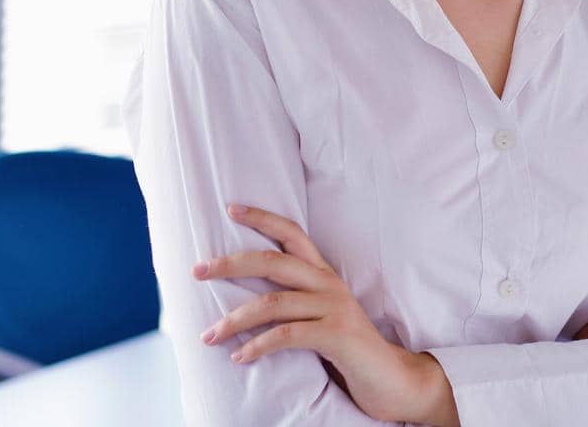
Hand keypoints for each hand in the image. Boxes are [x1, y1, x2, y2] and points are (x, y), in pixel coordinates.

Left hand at [196, 204, 458, 426]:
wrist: (390, 378)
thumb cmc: (346, 349)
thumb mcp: (319, 317)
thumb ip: (292, 303)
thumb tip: (241, 300)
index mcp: (324, 274)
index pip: (292, 234)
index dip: (262, 218)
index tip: (231, 208)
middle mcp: (329, 284)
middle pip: (273, 261)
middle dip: (231, 264)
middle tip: (197, 271)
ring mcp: (335, 308)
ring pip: (273, 303)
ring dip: (234, 319)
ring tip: (208, 335)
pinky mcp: (337, 335)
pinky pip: (288, 335)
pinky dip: (258, 345)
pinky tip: (239, 357)